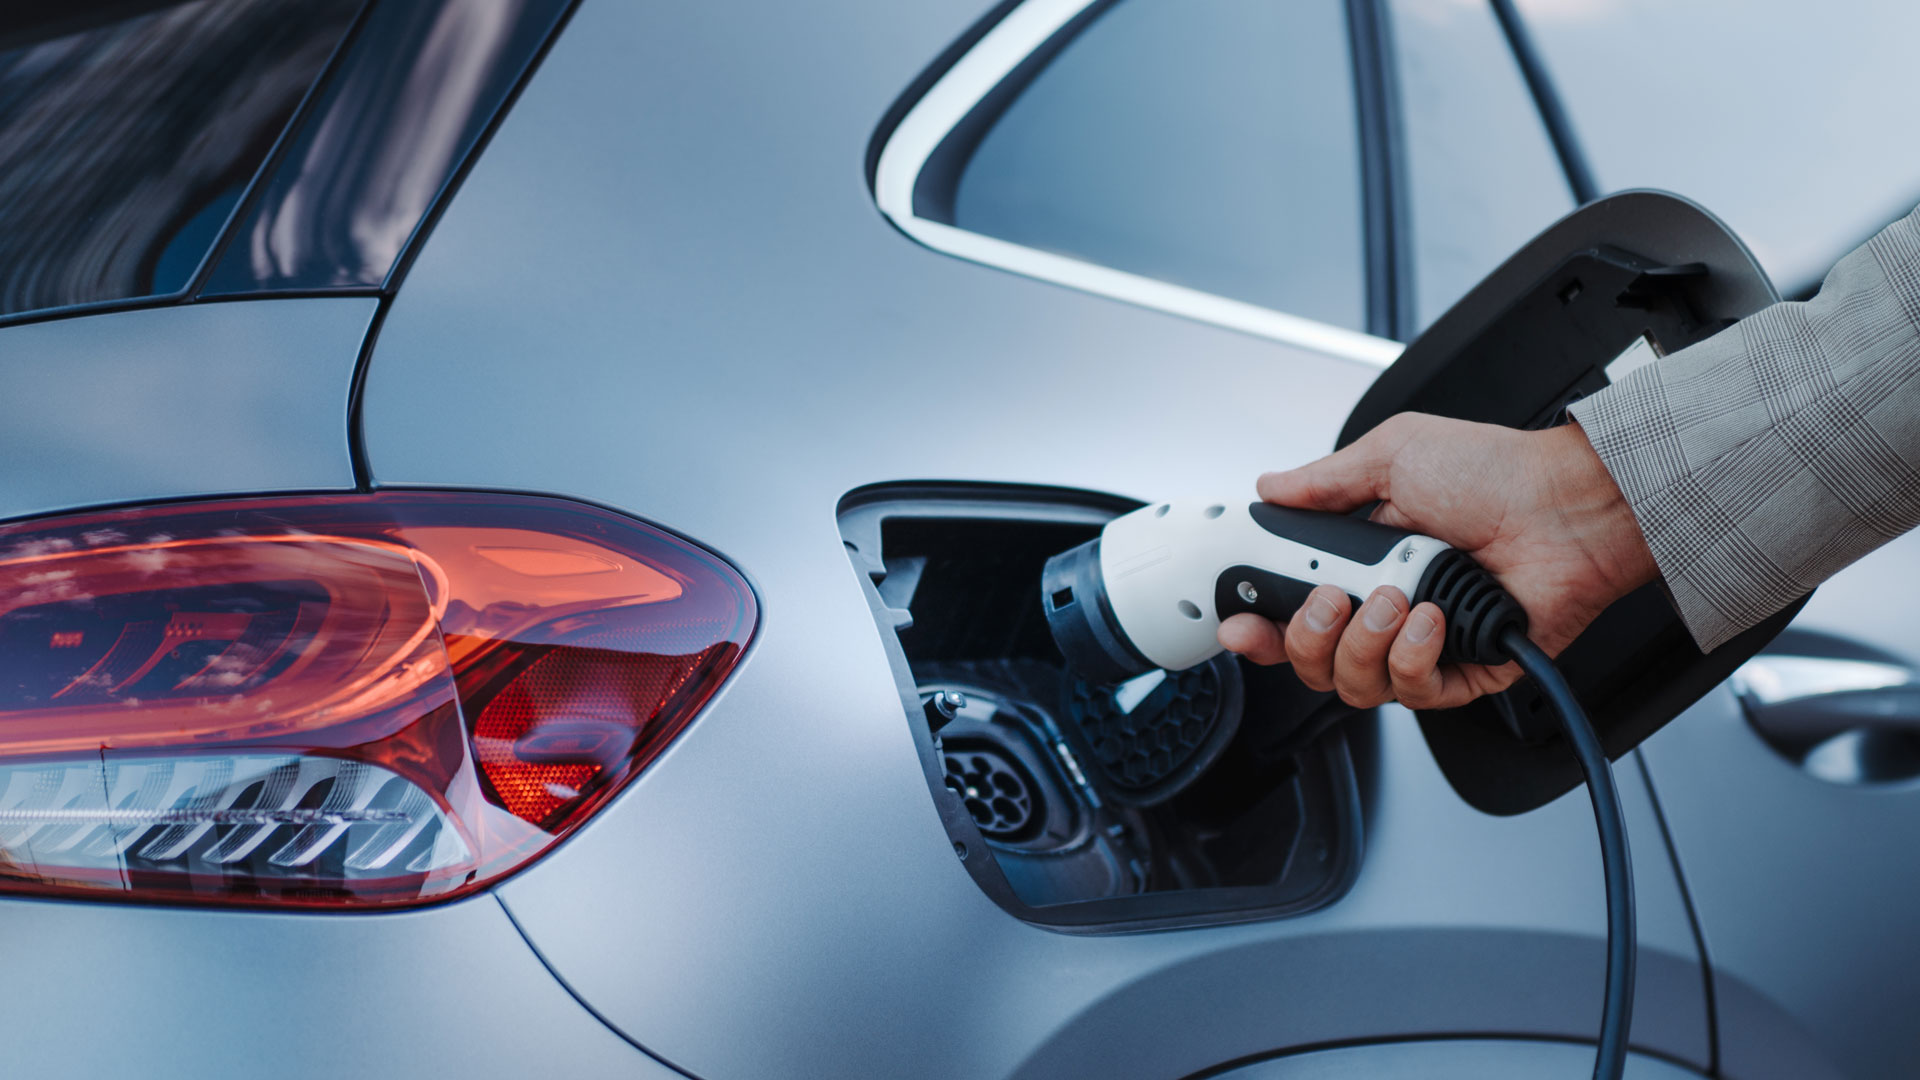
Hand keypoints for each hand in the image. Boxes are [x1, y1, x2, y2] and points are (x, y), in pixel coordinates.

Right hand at [1217, 413, 1657, 708]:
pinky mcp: (1465, 672)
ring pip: (1355, 685)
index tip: (1241, 625)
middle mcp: (1387, 610)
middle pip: (1313, 662)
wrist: (1567, 505)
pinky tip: (1432, 620)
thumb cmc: (1497, 473)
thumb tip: (1273, 487)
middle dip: (1307, 638)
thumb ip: (1324, 481)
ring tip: (1398, 598)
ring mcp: (1424, 645)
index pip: (1292, 614)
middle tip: (1331, 599)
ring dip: (1365, 642)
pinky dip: (1414, 657)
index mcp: (1362, 563)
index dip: (1261, 629)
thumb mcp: (1394, 456)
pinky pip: (1414, 693)